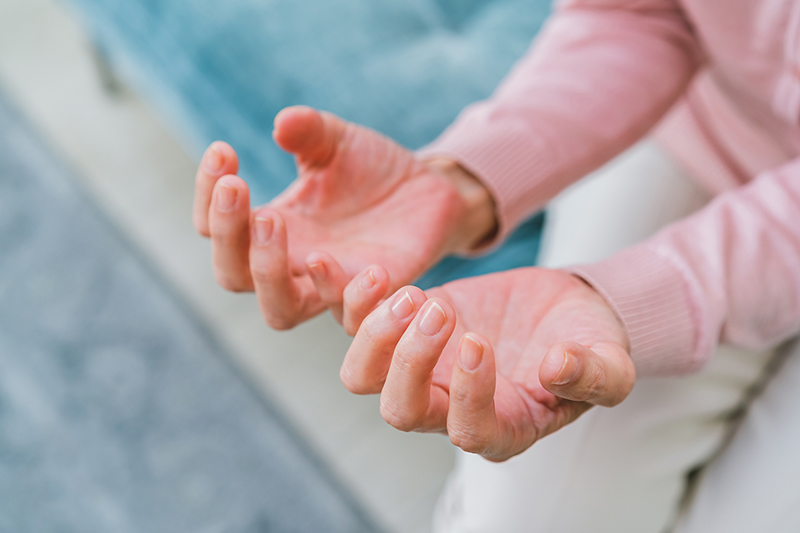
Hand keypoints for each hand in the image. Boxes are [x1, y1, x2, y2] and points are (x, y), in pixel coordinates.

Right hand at [193, 106, 495, 330]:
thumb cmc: (372, 168)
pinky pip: (347, 315)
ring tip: (274, 219)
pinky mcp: (372, 296)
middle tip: (238, 186)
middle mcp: (292, 262)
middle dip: (228, 234)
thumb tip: (283, 124)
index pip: (216, 228)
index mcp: (273, 225)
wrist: (430, 189)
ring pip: (280, 309)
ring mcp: (330, 284)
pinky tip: (362, 261)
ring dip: (267, 269)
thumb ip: (309, 132)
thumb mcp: (337, 141)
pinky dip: (343, 290)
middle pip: (233, 275)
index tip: (222, 150)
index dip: (207, 195)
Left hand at [340, 267, 634, 461]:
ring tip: (413, 293)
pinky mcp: (405, 328)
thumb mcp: (609, 362)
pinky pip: (358, 325)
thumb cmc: (587, 343)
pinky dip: (351, 302)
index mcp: (502, 427)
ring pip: (363, 375)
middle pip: (400, 410)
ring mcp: (422, 368)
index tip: (481, 341)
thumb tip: (557, 368)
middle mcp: (450, 407)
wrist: (563, 309)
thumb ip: (596, 375)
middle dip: (410, 361)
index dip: (469, 393)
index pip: (469, 432)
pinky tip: (371, 272)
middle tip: (440, 310)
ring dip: (376, 335)